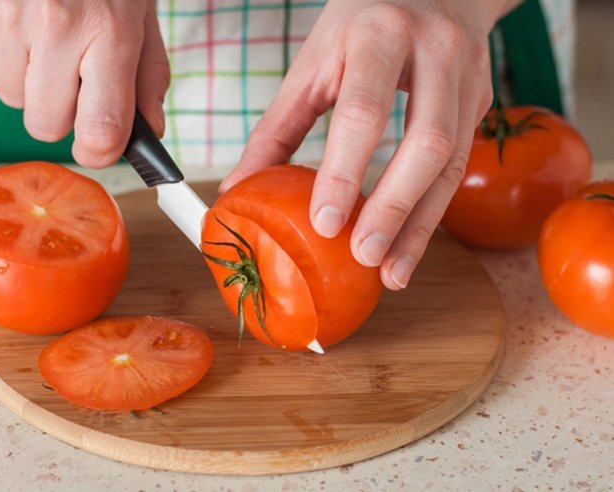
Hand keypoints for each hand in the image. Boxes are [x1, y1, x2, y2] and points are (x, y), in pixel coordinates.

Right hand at [0, 0, 169, 166]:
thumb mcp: (140, 17)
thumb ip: (147, 79)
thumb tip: (149, 134)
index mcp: (108, 32)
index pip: (99, 130)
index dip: (100, 149)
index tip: (100, 143)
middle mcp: (54, 26)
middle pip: (46, 126)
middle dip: (61, 110)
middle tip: (72, 72)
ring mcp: (4, 16)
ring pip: (10, 98)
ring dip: (29, 79)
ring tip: (45, 36)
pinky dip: (0, 52)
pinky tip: (18, 19)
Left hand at [222, 0, 517, 289]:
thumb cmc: (362, 22)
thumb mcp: (314, 60)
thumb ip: (277, 125)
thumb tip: (239, 189)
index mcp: (380, 34)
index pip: (365, 111)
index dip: (346, 171)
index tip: (325, 224)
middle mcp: (436, 52)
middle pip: (427, 142)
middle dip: (395, 207)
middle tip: (362, 257)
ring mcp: (468, 76)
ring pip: (453, 163)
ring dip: (421, 224)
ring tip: (392, 272)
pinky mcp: (481, 101)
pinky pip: (459, 166)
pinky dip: (432, 211)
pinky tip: (408, 245)